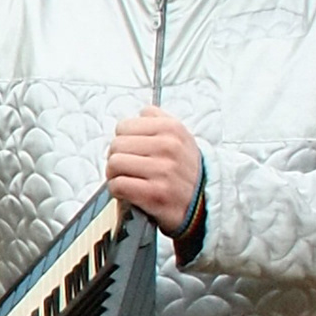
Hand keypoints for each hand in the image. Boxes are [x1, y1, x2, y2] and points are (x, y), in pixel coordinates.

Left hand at [106, 108, 203, 235]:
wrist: (201, 203)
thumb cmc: (184, 169)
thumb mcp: (180, 137)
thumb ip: (159, 119)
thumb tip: (139, 113)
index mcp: (172, 128)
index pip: (123, 126)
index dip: (123, 140)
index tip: (132, 152)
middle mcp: (168, 146)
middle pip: (116, 145)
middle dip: (117, 158)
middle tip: (128, 168)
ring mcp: (162, 170)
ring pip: (114, 163)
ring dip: (115, 175)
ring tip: (128, 179)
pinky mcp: (155, 194)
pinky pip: (118, 185)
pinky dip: (118, 190)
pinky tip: (128, 192)